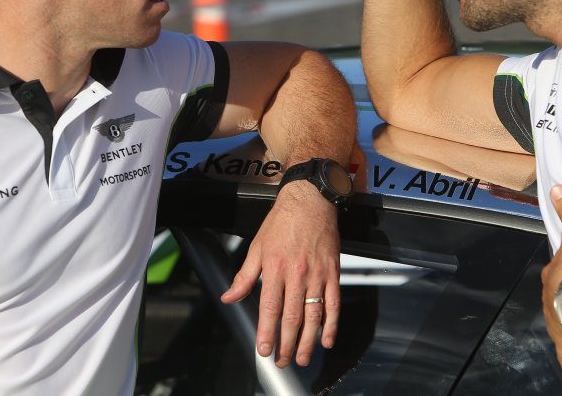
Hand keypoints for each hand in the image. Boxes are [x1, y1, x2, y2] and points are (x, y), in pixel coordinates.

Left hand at [221, 180, 340, 367]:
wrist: (310, 200)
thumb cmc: (282, 221)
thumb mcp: (256, 246)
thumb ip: (244, 276)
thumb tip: (228, 297)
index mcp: (274, 268)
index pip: (269, 309)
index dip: (267, 333)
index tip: (264, 350)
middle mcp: (297, 274)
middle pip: (291, 318)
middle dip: (286, 344)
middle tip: (283, 361)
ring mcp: (317, 275)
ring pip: (313, 316)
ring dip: (307, 341)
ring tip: (302, 358)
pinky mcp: (333, 272)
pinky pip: (333, 303)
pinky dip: (331, 324)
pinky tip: (326, 340)